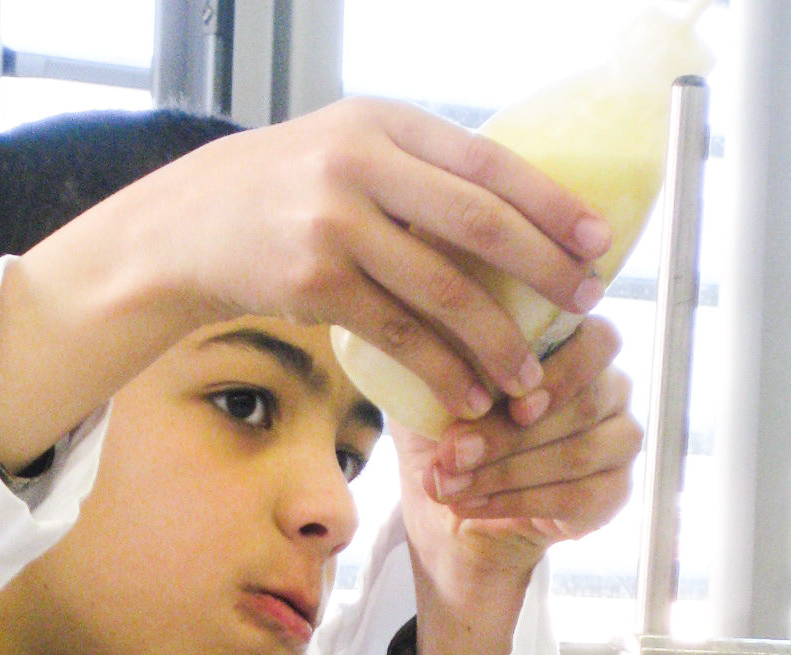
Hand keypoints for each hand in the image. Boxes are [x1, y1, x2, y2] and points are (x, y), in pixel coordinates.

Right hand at [158, 101, 611, 421]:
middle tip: (586, 304)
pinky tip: (470, 396)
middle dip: (542, 270)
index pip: (489, 162)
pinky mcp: (315, 285)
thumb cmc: (288, 190)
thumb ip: (420, 168)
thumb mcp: (353, 148)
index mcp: (387, 123)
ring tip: (529, 376)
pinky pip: (398, 336)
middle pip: (478, 224)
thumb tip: (514, 209)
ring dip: (496, 342)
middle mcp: (363, 164)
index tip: (600, 240)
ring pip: (442, 291)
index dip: (551, 204)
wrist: (190, 224)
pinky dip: (442, 371)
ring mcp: (336, 225)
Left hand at [394, 317, 641, 570]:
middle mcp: (612, 388)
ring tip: (448, 484)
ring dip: (504, 472)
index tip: (512, 406)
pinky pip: (575, 498)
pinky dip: (516, 504)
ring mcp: (619, 442)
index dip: (561, 373)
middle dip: (507, 435)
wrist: (450, 507)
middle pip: (583, 405)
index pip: (598, 342)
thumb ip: (452, 363)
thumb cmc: (450, 434)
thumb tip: (443, 355)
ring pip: (577, 454)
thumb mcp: (438, 391)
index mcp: (578, 346)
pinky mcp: (614, 493)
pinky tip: (472, 506)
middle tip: (451, 454)